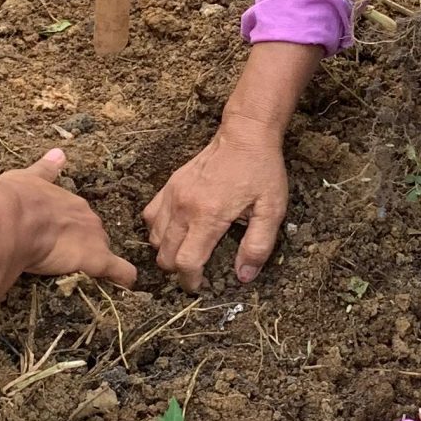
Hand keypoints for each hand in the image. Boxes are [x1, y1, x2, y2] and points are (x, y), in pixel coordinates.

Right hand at [0, 149, 135, 286]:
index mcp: (70, 201)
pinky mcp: (97, 260)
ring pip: (104, 251)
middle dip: (84, 245)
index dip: (71, 227)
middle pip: (93, 234)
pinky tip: (125, 285)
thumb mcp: (26, 178)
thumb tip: (59, 153)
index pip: (79, 215)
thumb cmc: (13, 200)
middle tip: (65, 259)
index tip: (61, 236)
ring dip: (97, 261)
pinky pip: (120, 271)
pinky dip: (124, 277)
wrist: (11, 221)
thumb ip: (45, 169)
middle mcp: (87, 217)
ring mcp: (94, 238)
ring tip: (85, 276)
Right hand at [144, 117, 289, 291]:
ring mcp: (173, 194)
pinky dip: (158, 230)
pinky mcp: (169, 185)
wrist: (245, 135)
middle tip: (196, 269)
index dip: (191, 280)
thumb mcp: (271, 211)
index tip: (201, 285)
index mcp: (209, 216)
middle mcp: (184, 207)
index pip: (186, 262)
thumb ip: (257, 246)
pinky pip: (150, 216)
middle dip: (178, 270)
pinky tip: (175, 230)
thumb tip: (243, 276)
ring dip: (167, 251)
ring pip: (154, 238)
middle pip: (165, 255)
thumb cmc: (261, 172)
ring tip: (187, 251)